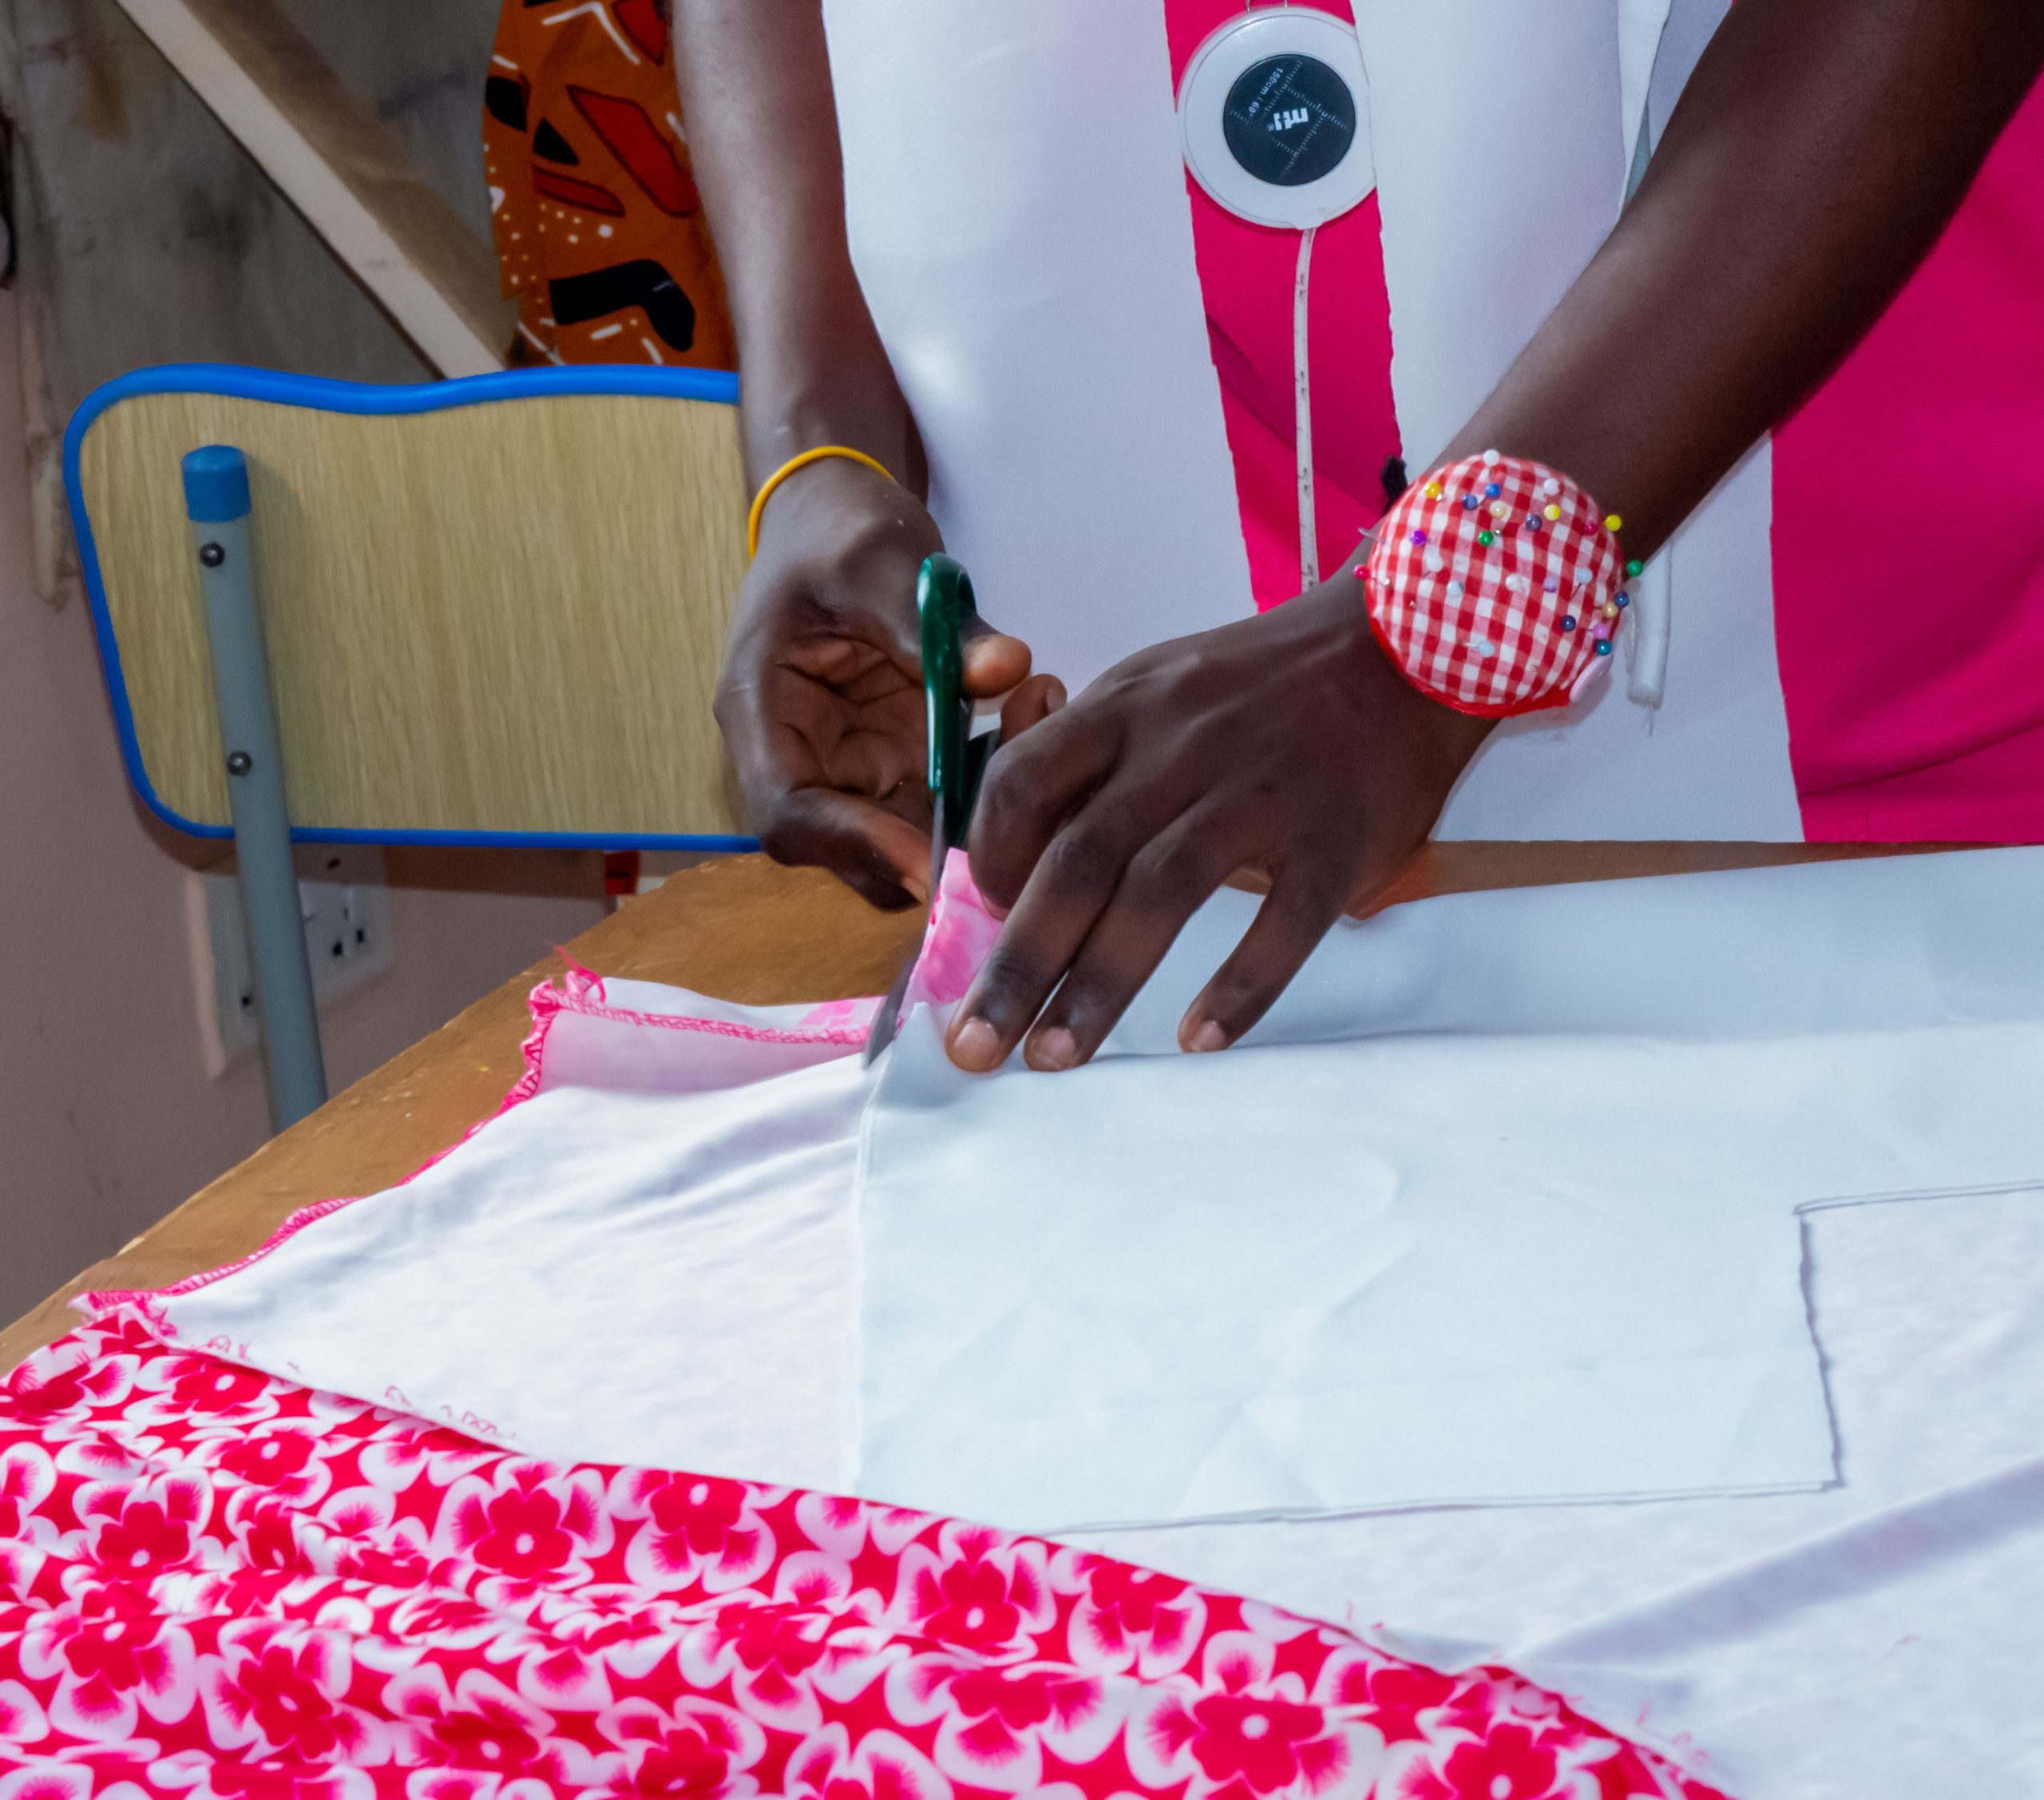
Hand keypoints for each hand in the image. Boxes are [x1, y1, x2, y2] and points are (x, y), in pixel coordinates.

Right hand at [714, 456, 1061, 907]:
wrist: (839, 519)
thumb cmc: (836, 533)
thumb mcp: (879, 561)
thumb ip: (936, 622)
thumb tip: (1005, 670)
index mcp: (762, 714)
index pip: (788, 815)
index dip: (854, 845)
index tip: (929, 853)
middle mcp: (802, 758)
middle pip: (850, 853)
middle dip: (927, 851)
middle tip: (1010, 817)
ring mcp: (853, 768)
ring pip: (906, 842)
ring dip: (972, 823)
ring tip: (1029, 742)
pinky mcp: (897, 763)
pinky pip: (943, 806)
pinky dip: (989, 790)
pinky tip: (1026, 726)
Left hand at [946, 575, 1493, 1069]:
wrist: (1407, 640)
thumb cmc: (1266, 681)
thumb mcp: (1161, 686)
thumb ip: (1094, 762)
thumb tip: (1021, 864)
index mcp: (1127, 707)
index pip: (1021, 783)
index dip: (988, 861)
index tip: (983, 919)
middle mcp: (1182, 751)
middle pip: (1077, 862)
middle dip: (1018, 964)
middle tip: (976, 1048)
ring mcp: (1261, 796)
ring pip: (1159, 896)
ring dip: (1099, 986)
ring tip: (1054, 1057)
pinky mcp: (1335, 841)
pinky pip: (1282, 924)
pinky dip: (1240, 987)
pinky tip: (1200, 1039)